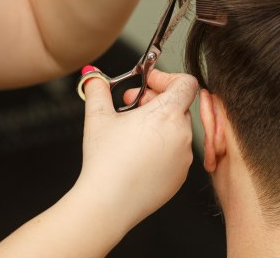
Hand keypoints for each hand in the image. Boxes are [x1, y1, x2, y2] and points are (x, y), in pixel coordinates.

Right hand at [76, 69, 198, 228]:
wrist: (108, 204)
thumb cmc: (105, 161)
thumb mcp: (98, 116)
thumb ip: (97, 89)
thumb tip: (92, 76)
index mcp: (167, 114)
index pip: (186, 83)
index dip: (166, 78)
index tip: (147, 84)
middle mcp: (182, 134)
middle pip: (179, 105)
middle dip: (156, 100)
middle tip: (131, 106)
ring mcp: (184, 158)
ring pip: (177, 129)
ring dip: (159, 124)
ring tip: (132, 132)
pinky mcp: (180, 176)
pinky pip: (176, 152)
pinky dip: (162, 147)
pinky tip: (138, 154)